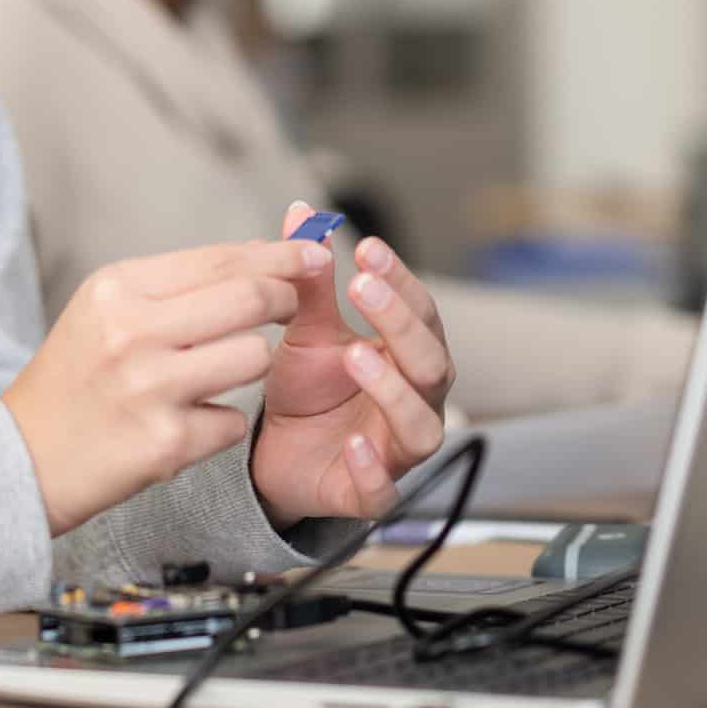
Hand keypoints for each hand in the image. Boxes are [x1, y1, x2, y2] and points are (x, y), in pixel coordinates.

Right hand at [3, 239, 331, 535]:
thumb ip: (177, 284)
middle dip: (285, 299)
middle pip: (250, 299)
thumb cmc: (77, 377)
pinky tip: (185, 424)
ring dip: (250, 366)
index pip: (222, 260)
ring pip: (254, 358)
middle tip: (290, 304)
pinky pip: (234, 422)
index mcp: (118, 289)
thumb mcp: (107, 310)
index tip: (314, 253)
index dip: (279, 255)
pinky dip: (220, 424)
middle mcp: (131, 332)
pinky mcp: (165, 444)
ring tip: (215, 375)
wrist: (22, 457)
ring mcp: (150, 389)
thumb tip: (262, 257)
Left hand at [250, 203, 454, 526]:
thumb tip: (302, 212)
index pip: (420, 312)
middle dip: (399, 323)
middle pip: (431, 362)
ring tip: (357, 355)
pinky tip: (351, 444)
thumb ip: (310, 280)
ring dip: (392, 389)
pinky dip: (372, 469)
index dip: (400, 280)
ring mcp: (396, 450)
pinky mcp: (369, 494)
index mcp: (406, 355)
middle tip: (361, 286)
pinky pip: (383, 489)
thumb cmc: (309, 390)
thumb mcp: (305, 330)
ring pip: (420, 425)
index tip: (367, 248)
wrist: (275, 456)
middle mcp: (415, 400)